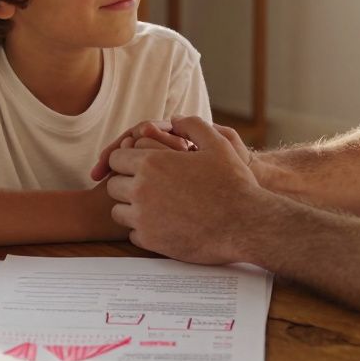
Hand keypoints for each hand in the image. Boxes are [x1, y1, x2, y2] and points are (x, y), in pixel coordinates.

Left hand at [104, 116, 274, 263]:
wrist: (245, 224)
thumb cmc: (233, 183)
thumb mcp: (217, 143)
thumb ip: (192, 126)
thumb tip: (175, 120)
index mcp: (152, 163)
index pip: (116, 158)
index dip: (128, 160)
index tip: (142, 166)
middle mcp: (141, 189)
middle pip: (113, 185)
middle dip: (127, 183)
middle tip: (149, 186)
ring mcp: (144, 217)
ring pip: (118, 210)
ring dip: (132, 207)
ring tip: (154, 205)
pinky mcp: (151, 241)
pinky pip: (132, 233)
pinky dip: (143, 229)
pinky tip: (163, 223)